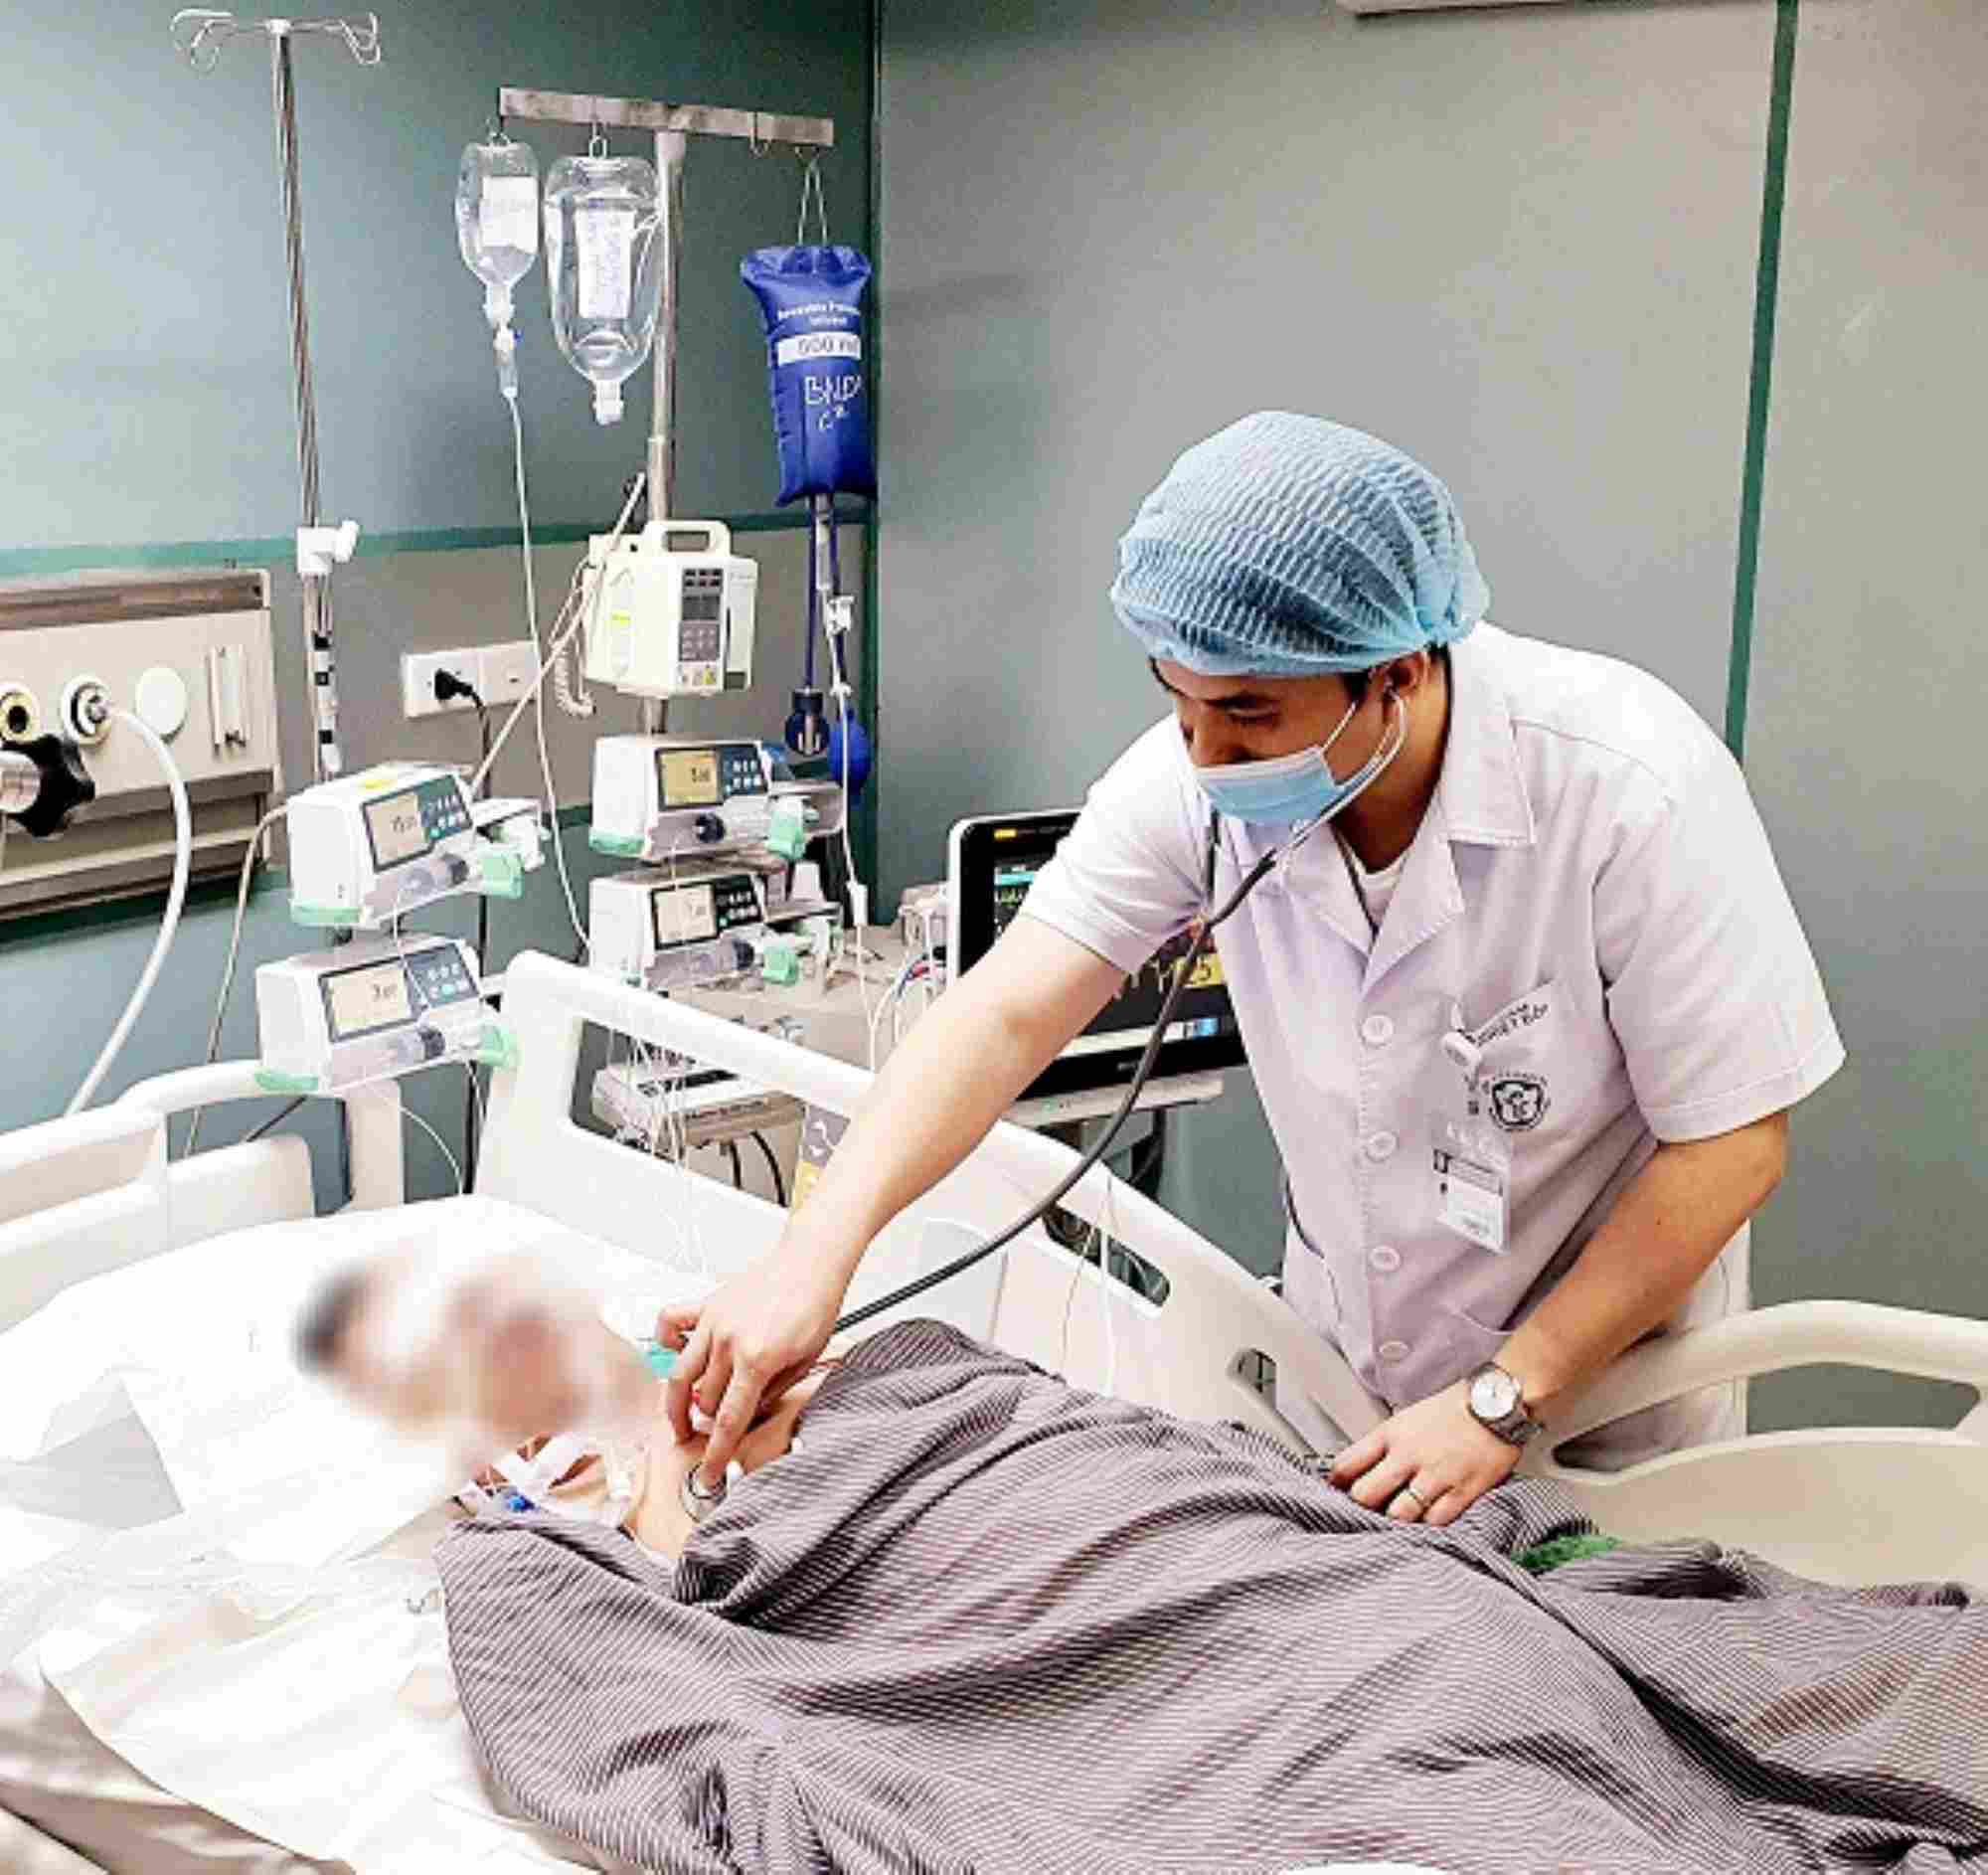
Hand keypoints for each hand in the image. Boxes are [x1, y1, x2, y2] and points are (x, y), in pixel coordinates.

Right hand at [657, 1239, 849, 1488]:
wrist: (810, 1263)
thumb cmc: (814, 1305)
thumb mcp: (806, 1360)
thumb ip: (773, 1392)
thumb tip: (748, 1415)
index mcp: (758, 1359)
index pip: (730, 1420)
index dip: (717, 1453)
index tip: (711, 1473)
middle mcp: (729, 1342)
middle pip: (704, 1401)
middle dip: (707, 1424)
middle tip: (712, 1435)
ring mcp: (713, 1322)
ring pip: (680, 1375)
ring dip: (678, 1402)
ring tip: (683, 1419)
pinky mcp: (707, 1305)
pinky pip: (670, 1324)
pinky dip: (667, 1343)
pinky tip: (677, 1356)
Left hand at [1328, 1381, 1520, 1526]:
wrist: (1495, 1403)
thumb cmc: (1452, 1410)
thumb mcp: (1407, 1418)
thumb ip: (1384, 1445)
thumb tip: (1360, 1470)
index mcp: (1391, 1434)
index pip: (1347, 1464)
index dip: (1336, 1483)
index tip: (1336, 1491)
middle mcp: (1408, 1455)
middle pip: (1365, 1494)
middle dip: (1360, 1507)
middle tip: (1365, 1512)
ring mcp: (1435, 1476)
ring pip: (1398, 1514)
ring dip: (1394, 1521)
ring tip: (1396, 1521)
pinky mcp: (1462, 1492)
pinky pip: (1435, 1521)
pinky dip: (1427, 1527)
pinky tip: (1425, 1523)